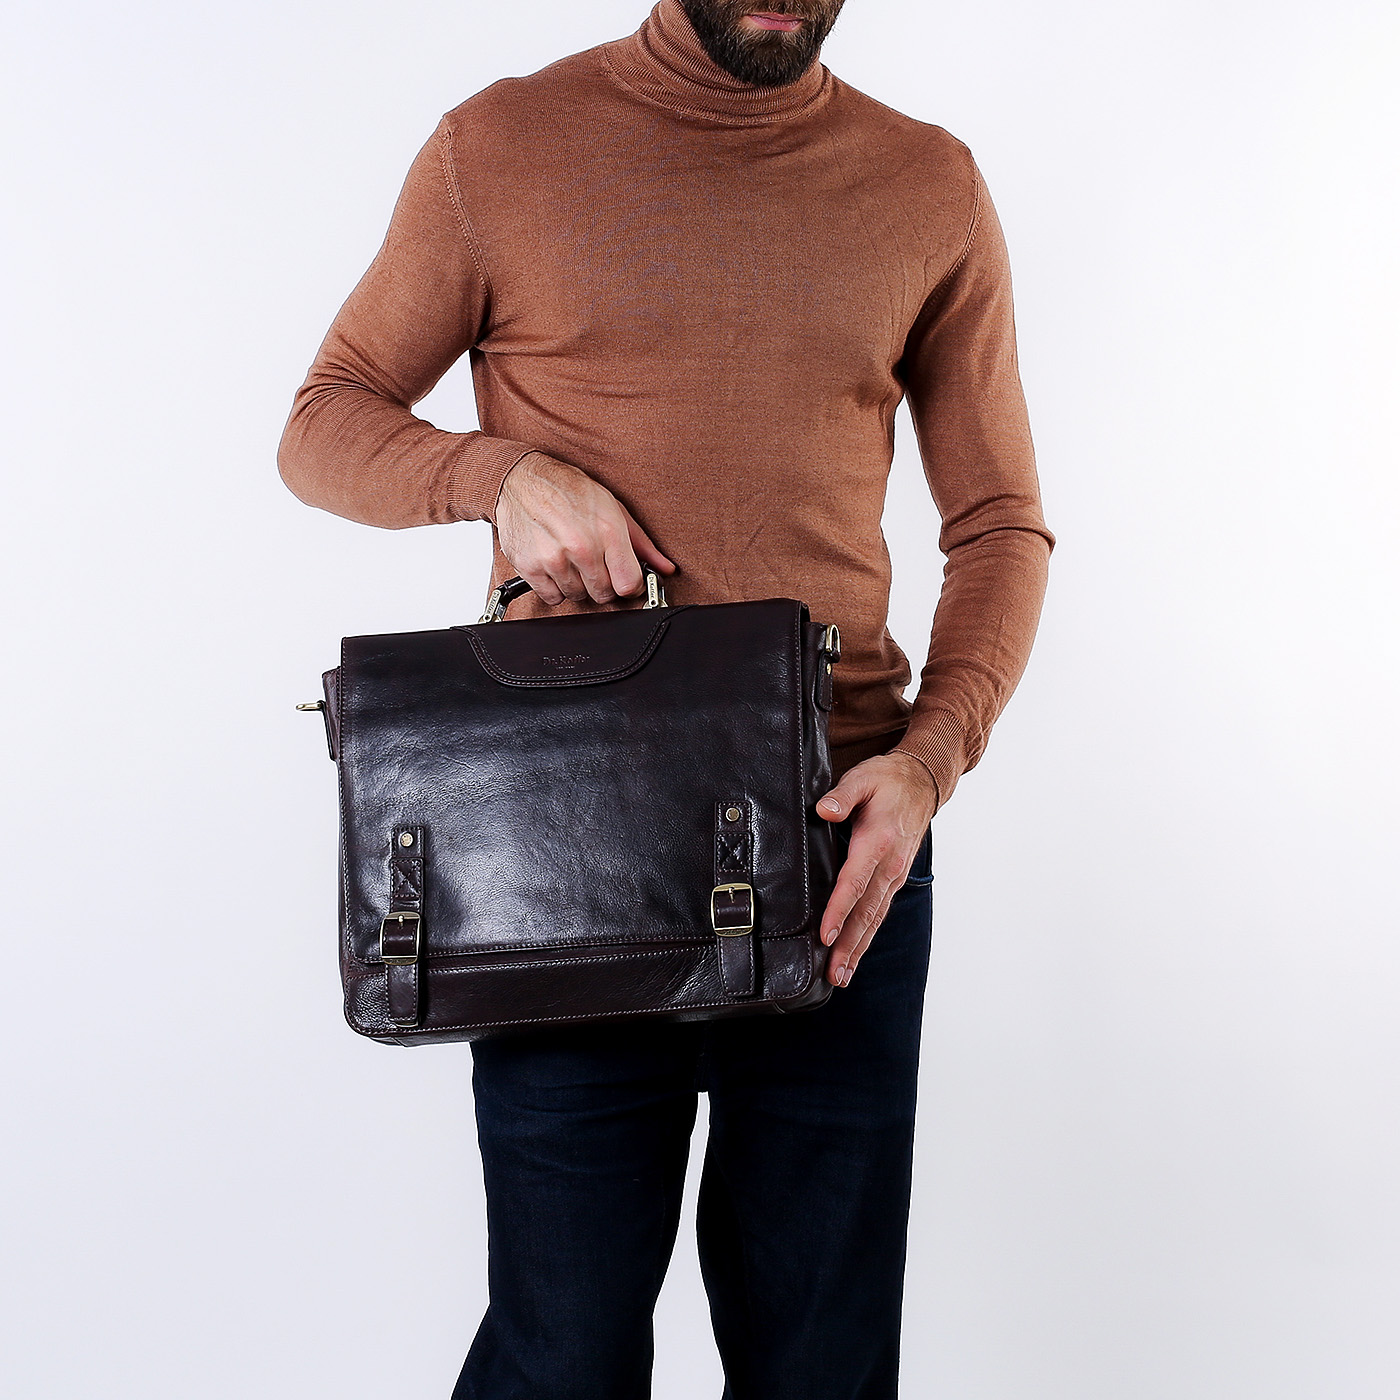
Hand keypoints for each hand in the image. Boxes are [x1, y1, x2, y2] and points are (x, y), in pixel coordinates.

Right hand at [495, 451, 676, 604]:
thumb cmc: (570, 491)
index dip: (630, 585)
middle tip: (594, 563)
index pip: (629, 584)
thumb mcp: (613, 508)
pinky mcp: (530, 567)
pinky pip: (552, 597)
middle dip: (603, 583)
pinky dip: (555, 587)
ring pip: (577, 596)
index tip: (625, 580)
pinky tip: (555, 564)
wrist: (523, 479)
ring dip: (577, 584)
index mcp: (607, 532)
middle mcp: (582, 547)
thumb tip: (665, 569)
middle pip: (603, 594)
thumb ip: (641, 543)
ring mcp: (554, 559)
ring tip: (571, 558)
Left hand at [815, 751, 938, 986]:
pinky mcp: (894, 879)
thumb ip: (842, 795)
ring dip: (858, 948)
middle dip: (849, 946)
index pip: (854, 882)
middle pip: (866, 912)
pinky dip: (867, 936)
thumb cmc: (887, 781)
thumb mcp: (862, 778)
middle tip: (833, 974)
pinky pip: (879, 912)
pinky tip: (854, 953)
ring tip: (841, 975)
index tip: (825, 936)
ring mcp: (894, 875)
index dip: (839, 911)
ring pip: (874, 918)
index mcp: (878, 842)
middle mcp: (889, 865)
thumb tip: (824, 810)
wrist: (922, 782)